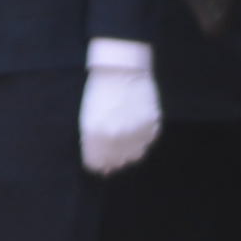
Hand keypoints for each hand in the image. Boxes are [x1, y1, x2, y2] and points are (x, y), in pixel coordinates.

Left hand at [77, 37, 160, 175]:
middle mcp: (116, 139)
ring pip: (135, 155)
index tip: (97, 151)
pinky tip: (136, 120)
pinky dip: (142, 135)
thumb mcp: (88, 119)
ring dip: (129, 147)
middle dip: (112, 154)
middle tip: (112, 136)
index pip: (95, 164)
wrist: (121, 69)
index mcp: (95, 137)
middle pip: (116, 162)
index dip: (96, 159)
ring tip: (124, 128)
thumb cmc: (100, 93)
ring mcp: (136, 133)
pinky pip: (148, 141)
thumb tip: (105, 171)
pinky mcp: (152, 125)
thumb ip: (93, 146)